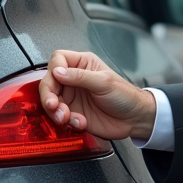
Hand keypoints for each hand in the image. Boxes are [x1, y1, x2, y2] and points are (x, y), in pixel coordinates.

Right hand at [38, 50, 156, 140]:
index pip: (58, 59)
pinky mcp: (73, 113)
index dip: (54, 69)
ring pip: (51, 101)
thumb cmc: (125, 96)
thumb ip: (80, 76)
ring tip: (67, 117)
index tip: (57, 80)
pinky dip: (66, 121)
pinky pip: (59, 116)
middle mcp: (74, 79)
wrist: (134, 119)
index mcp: (83, 64)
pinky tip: (80, 122)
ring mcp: (72, 96)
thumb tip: (57, 71)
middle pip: (49, 82)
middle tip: (54, 105)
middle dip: (49, 95)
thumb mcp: (104, 82)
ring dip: (56, 111)